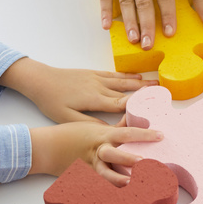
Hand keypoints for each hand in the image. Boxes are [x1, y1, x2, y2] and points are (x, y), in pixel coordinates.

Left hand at [0, 58, 152, 122]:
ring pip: (123, 81)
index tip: (153, 109)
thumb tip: (109, 130)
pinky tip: (136, 76)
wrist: (40, 79)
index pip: (121, 104)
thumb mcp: (67, 117)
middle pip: (127, 91)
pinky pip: (114, 74)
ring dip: (140, 83)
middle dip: (145, 93)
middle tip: (162, 94)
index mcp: (95, 100)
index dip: (138, 106)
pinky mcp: (92, 73)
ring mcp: (97, 78)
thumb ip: (89, 123)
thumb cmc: (51, 101)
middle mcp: (99, 87)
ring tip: (155, 84)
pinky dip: (127, 75)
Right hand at [29, 120, 161, 185]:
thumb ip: (116, 126)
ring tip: (132, 184)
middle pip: (114, 154)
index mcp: (103, 135)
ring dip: (119, 179)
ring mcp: (91, 166)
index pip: (127, 133)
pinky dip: (108, 190)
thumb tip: (133, 117)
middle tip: (145, 161)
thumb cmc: (72, 134)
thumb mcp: (95, 127)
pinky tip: (121, 199)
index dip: (144, 134)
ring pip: (105, 173)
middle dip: (129, 158)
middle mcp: (98, 151)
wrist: (48, 148)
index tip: (160, 135)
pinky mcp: (85, 178)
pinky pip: (98, 185)